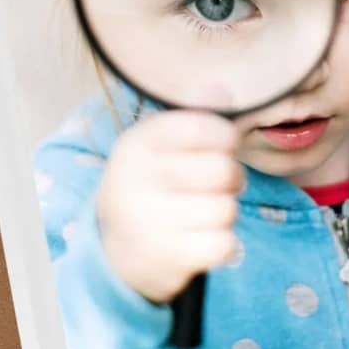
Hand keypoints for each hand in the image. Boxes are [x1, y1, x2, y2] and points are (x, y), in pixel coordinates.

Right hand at [95, 110, 244, 303]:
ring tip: (204, 213)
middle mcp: (137, 179)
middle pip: (223, 170)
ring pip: (227, 209)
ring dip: (226, 213)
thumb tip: (224, 91)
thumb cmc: (151, 186)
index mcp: (137, 143)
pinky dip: (224, 244)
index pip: (204, 127)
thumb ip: (194, 116)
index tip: (223, 146)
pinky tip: (203, 239)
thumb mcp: (159, 145)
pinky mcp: (165, 257)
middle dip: (232, 178)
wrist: (116, 251)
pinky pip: (226, 244)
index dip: (227, 137)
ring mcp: (148, 220)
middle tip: (217, 184)